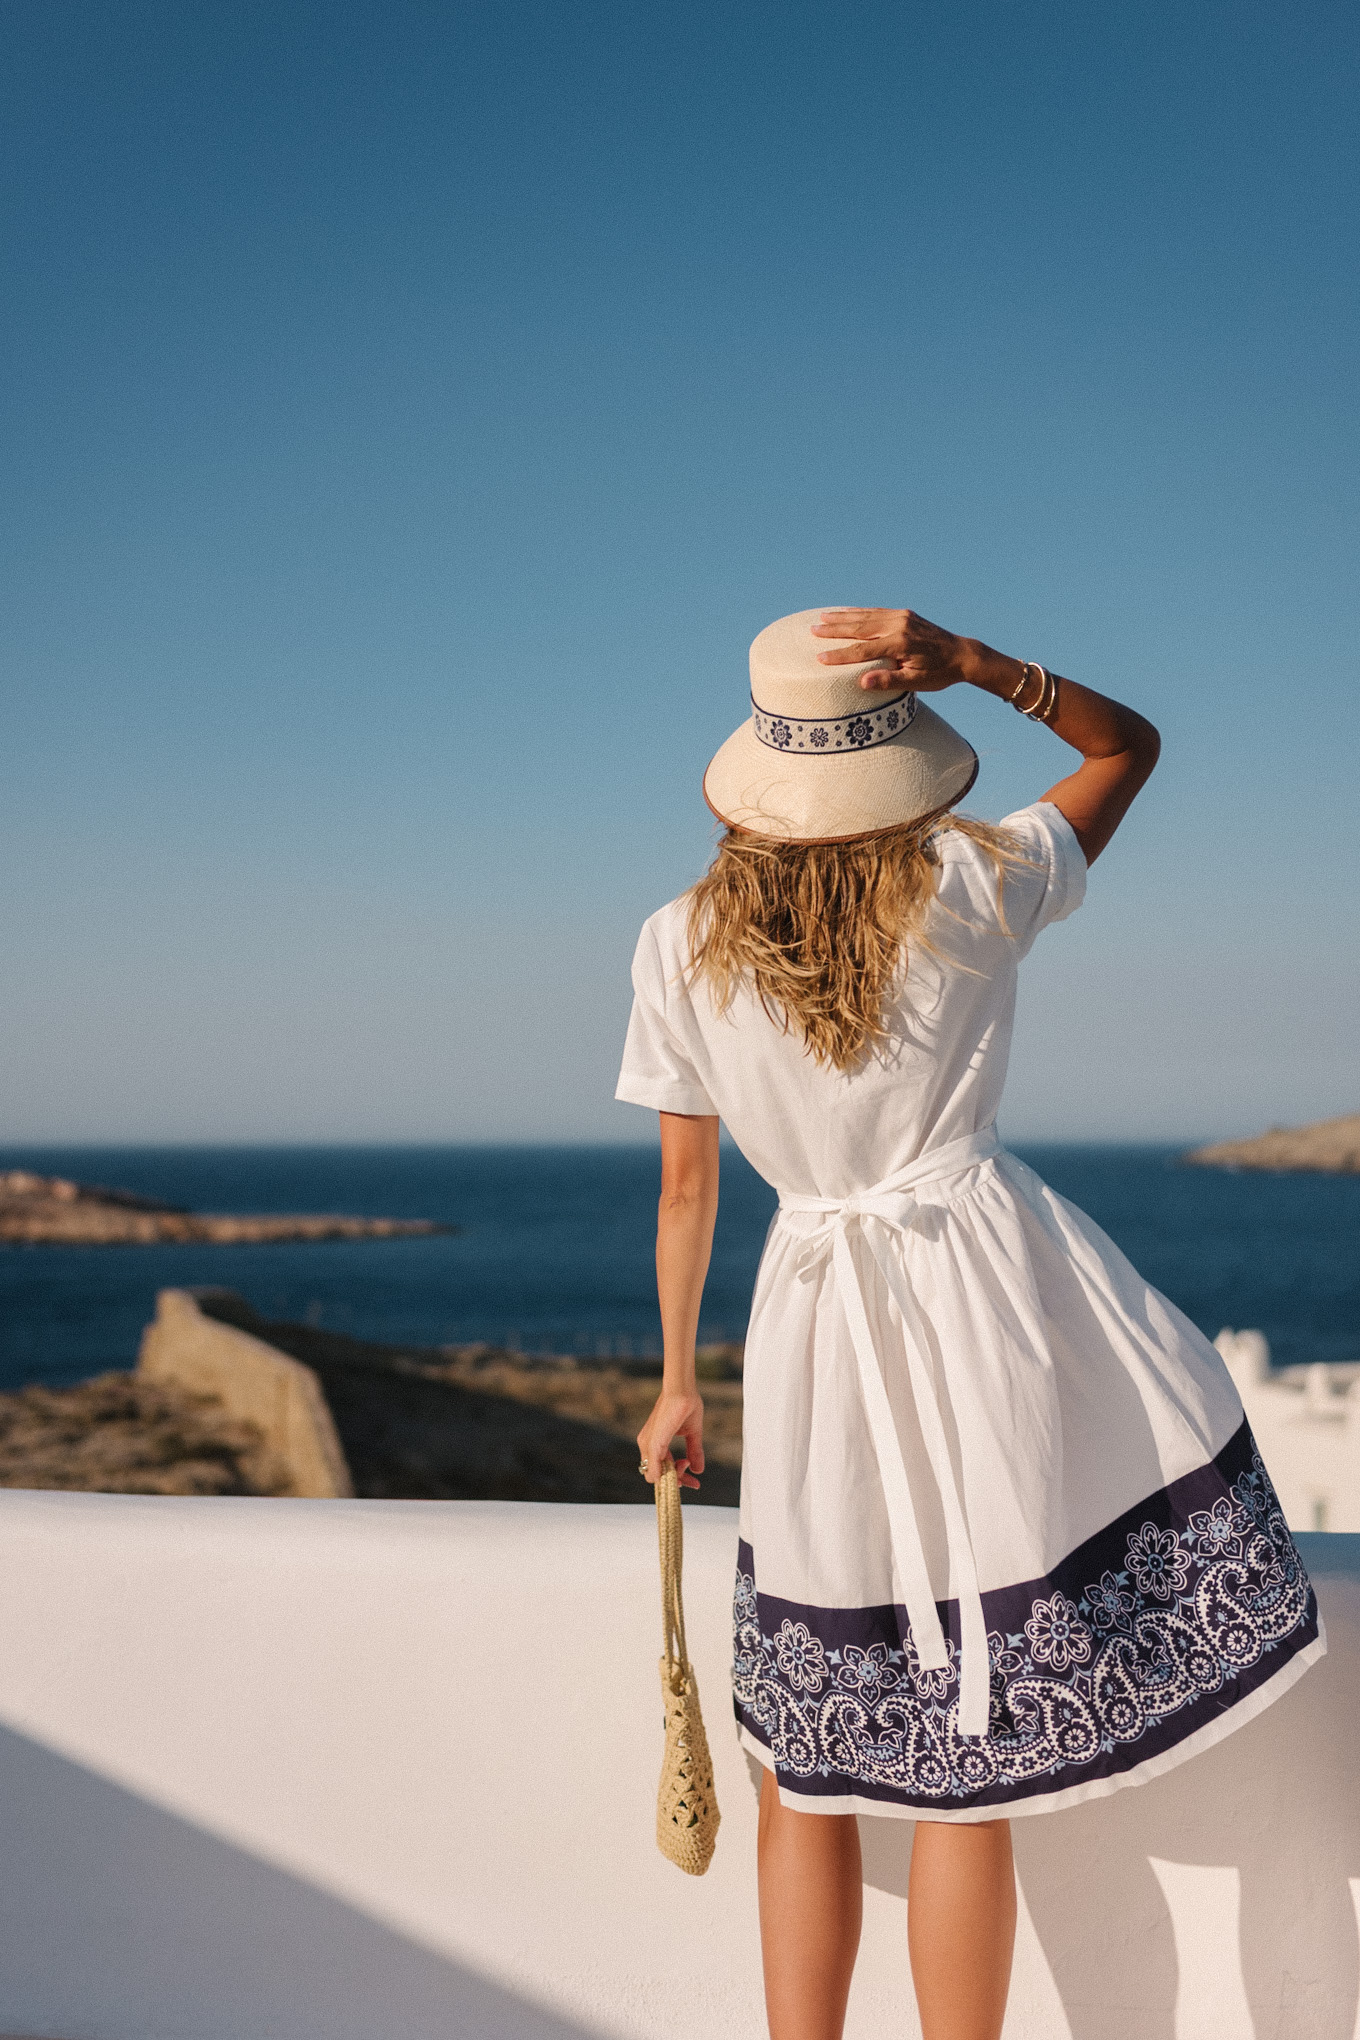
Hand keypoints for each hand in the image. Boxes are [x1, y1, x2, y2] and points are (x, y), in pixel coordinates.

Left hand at [637, 1387, 704, 1490]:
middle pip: (657, 1477)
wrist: (682, 1391)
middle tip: (693, 1482)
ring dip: (675, 1477)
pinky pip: (654, 1469)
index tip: (694, 1481)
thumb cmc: (684, 1405)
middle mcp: (647, 1445)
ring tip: (688, 1464)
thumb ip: (694, 1451)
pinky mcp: (653, 1443)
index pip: (661, 1470)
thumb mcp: (691, 1434)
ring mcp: (648, 1445)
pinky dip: (666, 1476)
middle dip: (677, 1482)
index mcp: (654, 1443)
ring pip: (655, 1477)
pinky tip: (682, 1468)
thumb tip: (698, 1470)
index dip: (678, 1479)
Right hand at [811, 607, 970, 691]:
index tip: (820, 658)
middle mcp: (900, 626)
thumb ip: (889, 681)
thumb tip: (862, 682)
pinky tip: (847, 613)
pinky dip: (860, 612)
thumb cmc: (939, 673)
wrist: (962, 654)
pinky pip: (877, 612)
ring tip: (822, 618)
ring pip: (867, 616)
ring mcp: (902, 618)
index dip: (840, 655)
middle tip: (812, 630)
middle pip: (860, 627)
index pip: (863, 650)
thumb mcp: (916, 682)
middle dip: (835, 630)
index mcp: (900, 644)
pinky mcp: (905, 615)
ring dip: (843, 617)